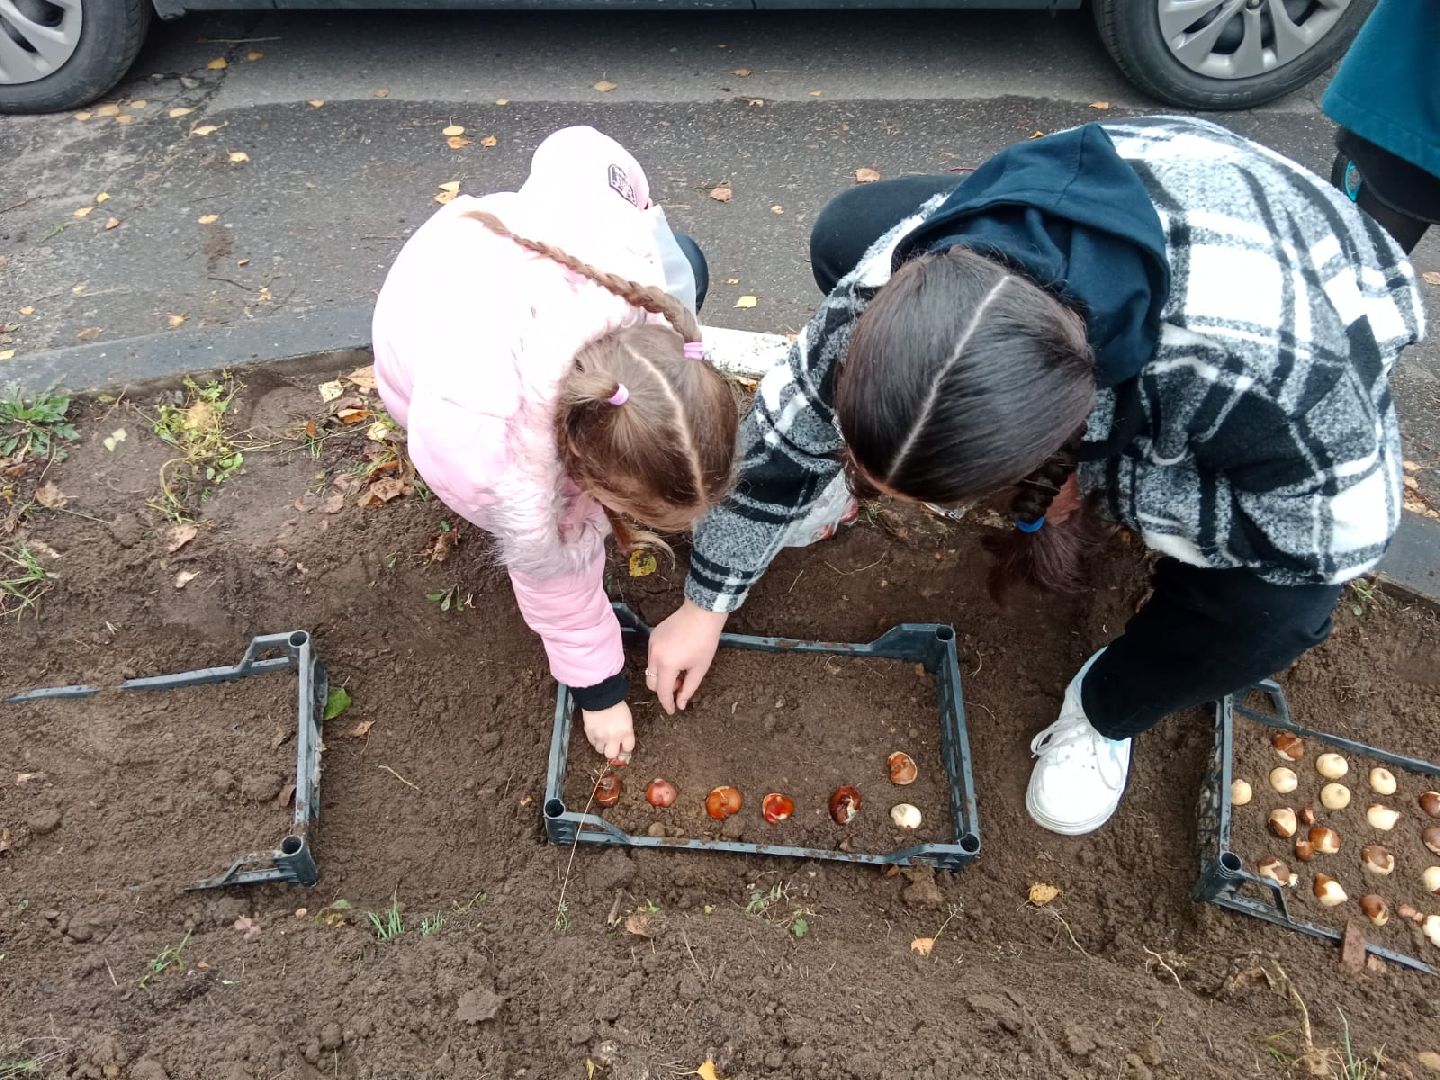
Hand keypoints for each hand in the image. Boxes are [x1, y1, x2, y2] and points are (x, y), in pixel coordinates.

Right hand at [581, 701, 634, 761]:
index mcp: (626, 732)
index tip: (623, 748)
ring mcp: (601, 737)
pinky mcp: (590, 734)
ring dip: (602, 745)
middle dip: (612, 751)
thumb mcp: (626, 719)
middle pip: (612, 755)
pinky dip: (595, 740)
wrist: (600, 697)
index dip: (625, 749)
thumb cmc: (615, 704)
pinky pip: (593, 743)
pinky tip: (597, 732)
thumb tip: (623, 742)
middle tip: (612, 746)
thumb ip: (625, 732)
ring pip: (601, 750)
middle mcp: (614, 737)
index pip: (627, 749)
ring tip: (603, 736)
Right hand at [646, 599, 728, 713]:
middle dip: (664, 689)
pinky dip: (661, 663)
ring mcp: (651, 644)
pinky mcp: (653, 636)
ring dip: (663, 676)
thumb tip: (680, 704)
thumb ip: (688, 689)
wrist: (702, 612)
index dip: (668, 703)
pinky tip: (676, 657)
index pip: (662, 691)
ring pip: (651, 670)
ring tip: (681, 670)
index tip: (673, 710)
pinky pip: (653, 656)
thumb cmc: (705, 640)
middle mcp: (654, 655)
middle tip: (680, 685)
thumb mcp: (700, 668)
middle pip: (652, 683)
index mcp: (667, 664)